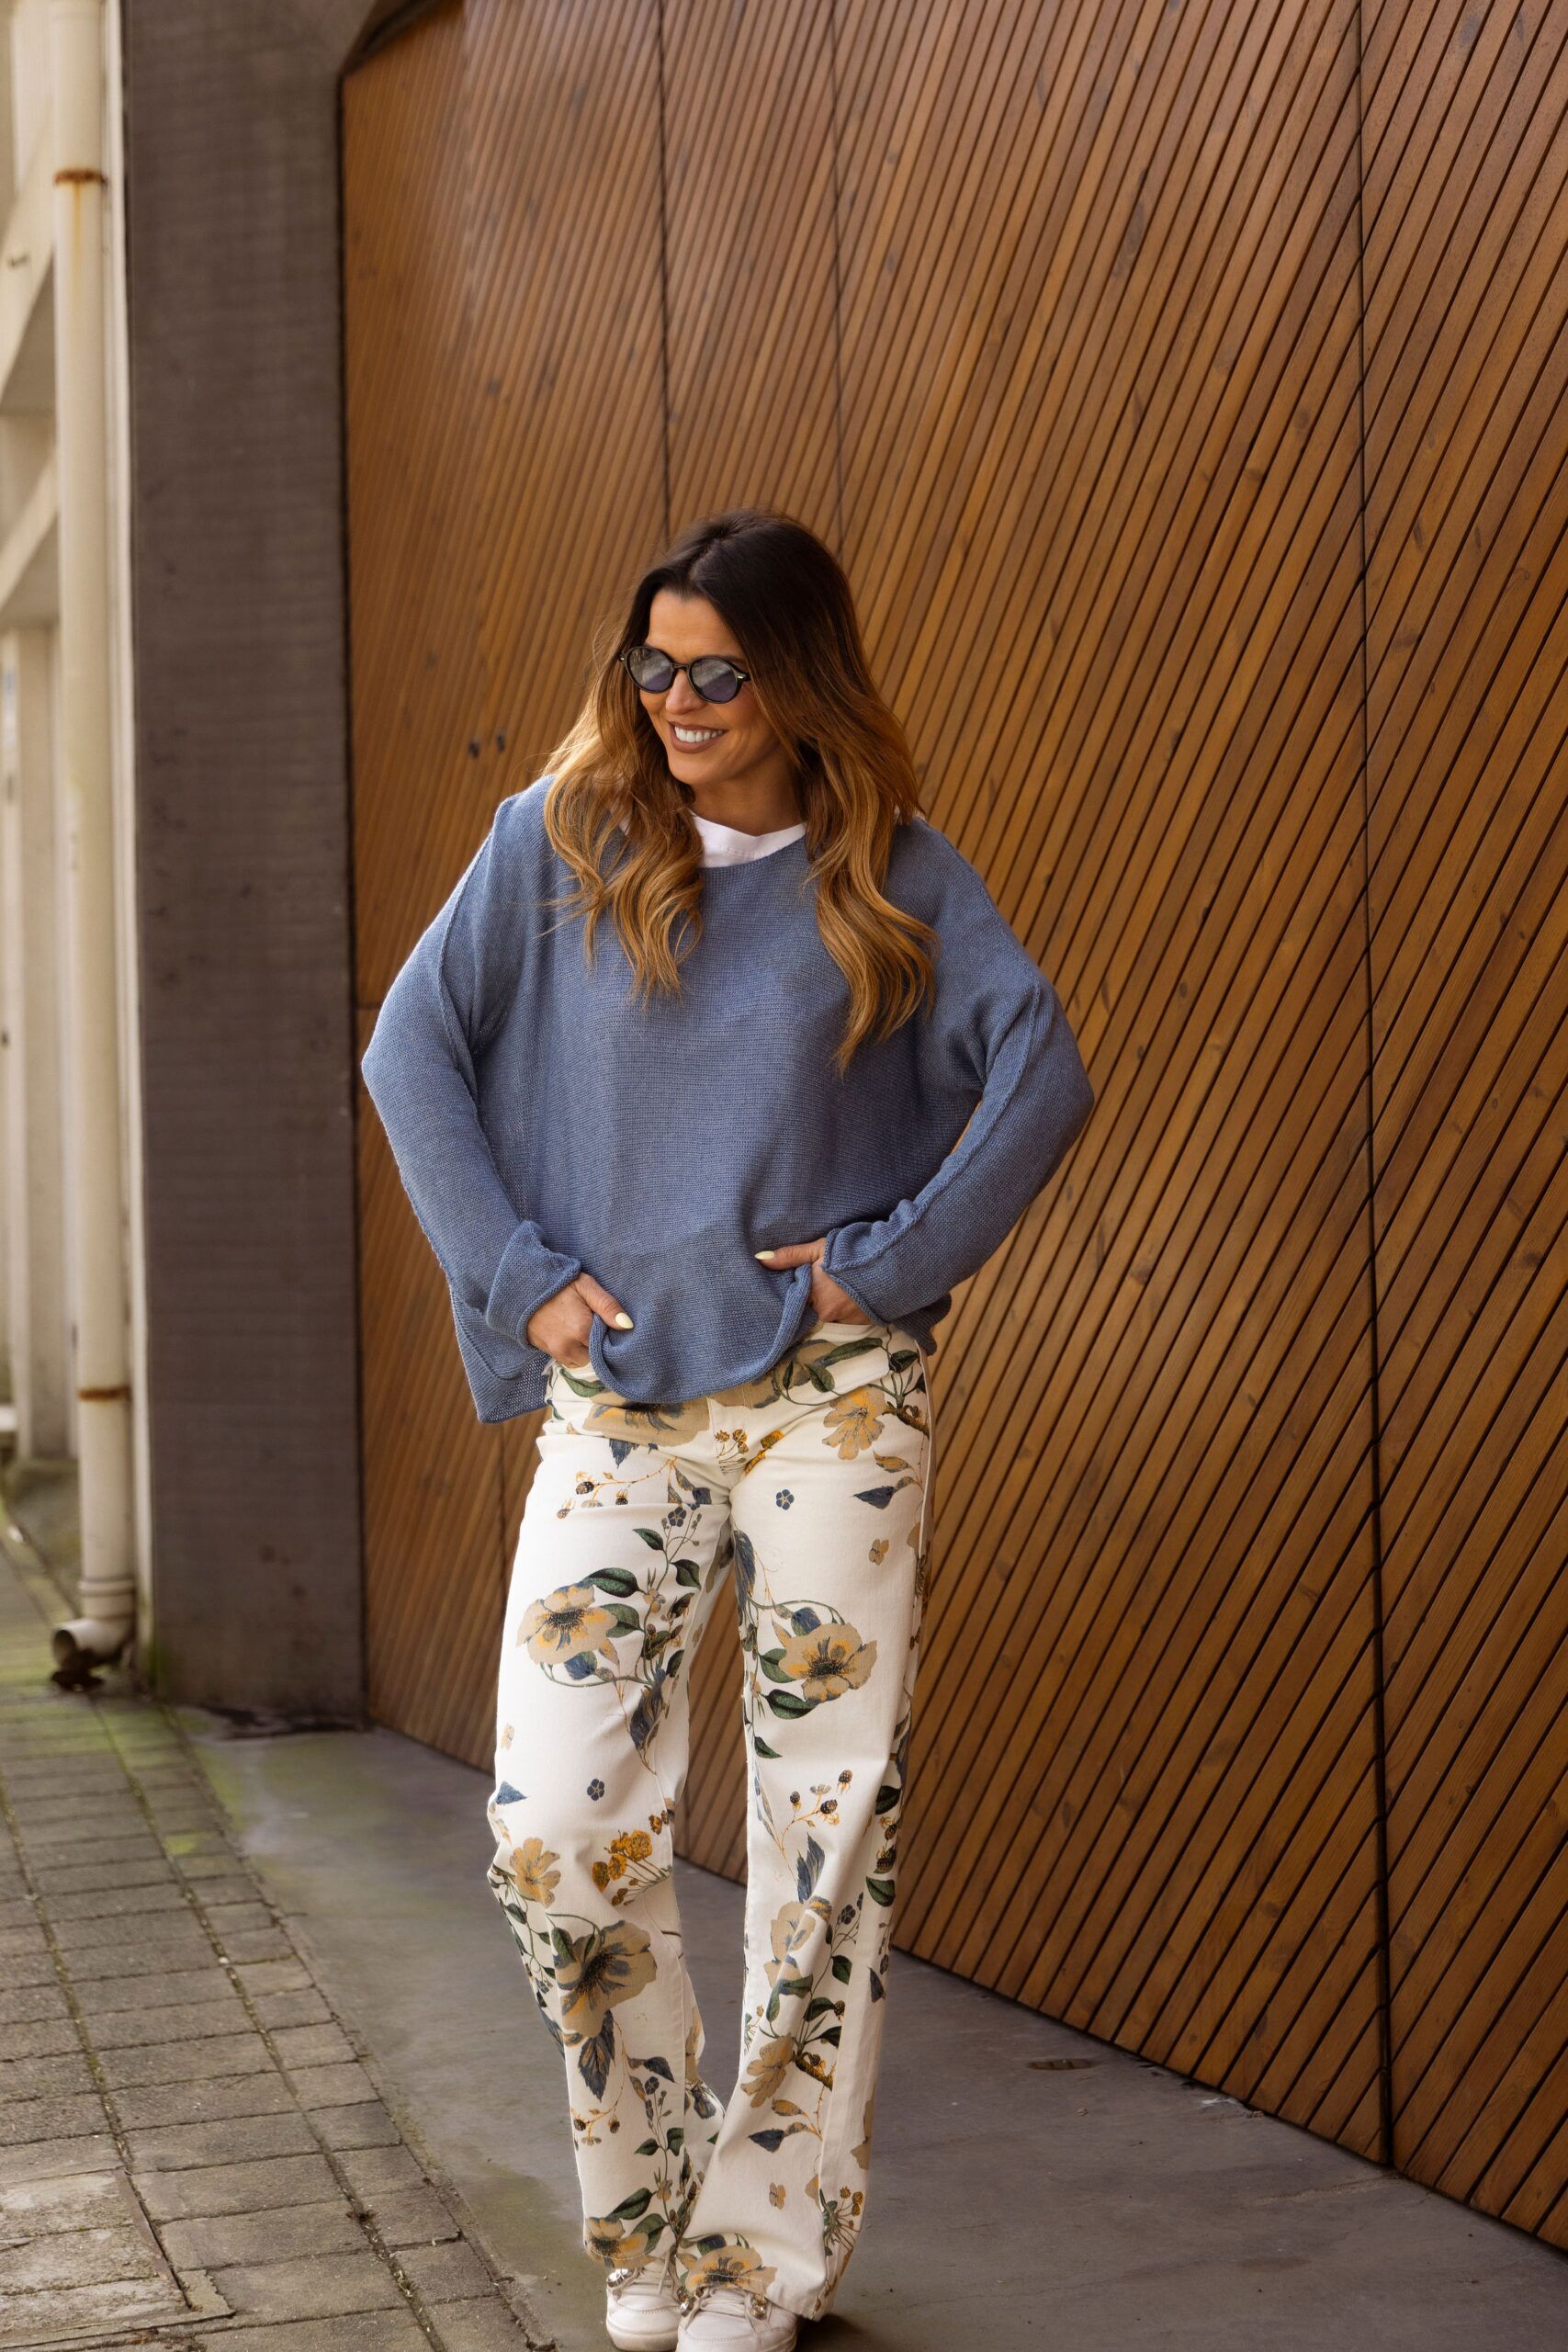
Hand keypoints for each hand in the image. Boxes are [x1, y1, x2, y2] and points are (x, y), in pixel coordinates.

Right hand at [525, 1272, 632, 1368]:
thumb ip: (607, 1305)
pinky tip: (571, 1335)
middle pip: (594, 1357)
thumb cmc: (557, 1284)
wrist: (522, 1287)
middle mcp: (568, 1346)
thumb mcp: (585, 1286)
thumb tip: (627, 1326)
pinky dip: (573, 1352)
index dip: (609, 1337)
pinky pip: (567, 1360)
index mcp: (581, 1330)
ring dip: (585, 1350)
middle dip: (597, 1345)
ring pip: (581, 1361)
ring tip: (582, 1329)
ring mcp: (556, 1351)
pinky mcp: (546, 1352)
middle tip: (595, 1326)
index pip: (607, 1347)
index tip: (608, 1326)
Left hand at [753, 1236, 873, 1324]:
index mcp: (812, 1295)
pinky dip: (848, 1307)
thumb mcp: (818, 1248)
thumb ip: (790, 1256)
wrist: (890, 1263)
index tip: (800, 1284)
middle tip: (825, 1281)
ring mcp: (845, 1320)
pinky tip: (853, 1293)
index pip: (796, 1300)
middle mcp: (826, 1313)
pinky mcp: (862, 1323)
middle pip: (813, 1308)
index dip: (798, 1292)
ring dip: (833, 1302)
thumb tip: (760, 1259)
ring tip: (841, 1286)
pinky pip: (847, 1317)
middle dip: (816, 1297)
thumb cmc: (851, 1253)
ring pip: (830, 1313)